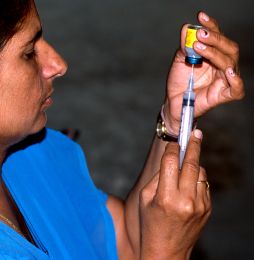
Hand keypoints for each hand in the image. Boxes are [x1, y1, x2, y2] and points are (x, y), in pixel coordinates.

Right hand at [139, 130, 210, 259]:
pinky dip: (197, 178)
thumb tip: (172, 160)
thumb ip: (159, 177)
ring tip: (188, 161)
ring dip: (194, 164)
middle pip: (191, 163)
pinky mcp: (207, 208)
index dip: (173, 149)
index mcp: (165, 197)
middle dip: (193, 145)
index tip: (174, 142)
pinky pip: (203, 184)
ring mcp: (200, 205)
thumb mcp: (145, 198)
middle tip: (196, 133)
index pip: (171, 162)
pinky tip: (189, 182)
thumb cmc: (151, 223)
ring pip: (200, 173)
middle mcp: (185, 200)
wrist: (166, 250)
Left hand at [164, 11, 243, 134]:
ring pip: (230, 63)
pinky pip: (237, 89)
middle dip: (215, 38)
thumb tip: (187, 28)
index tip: (201, 16)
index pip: (218, 38)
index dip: (212, 26)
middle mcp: (221, 66)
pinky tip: (228, 72)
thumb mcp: (180, 60)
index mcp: (213, 56)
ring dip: (215, 53)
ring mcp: (224, 80)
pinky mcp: (224, 95)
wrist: (173, 102)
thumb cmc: (179, 82)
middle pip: (228, 48)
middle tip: (200, 34)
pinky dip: (236, 80)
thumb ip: (185, 46)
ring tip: (199, 47)